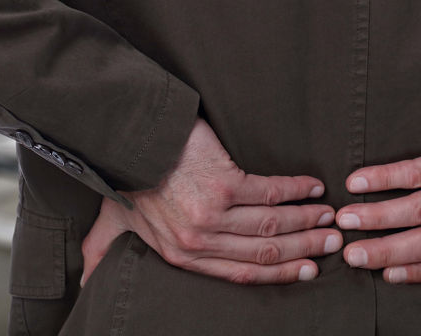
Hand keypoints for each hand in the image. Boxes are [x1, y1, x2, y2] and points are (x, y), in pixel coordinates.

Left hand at [80, 117, 341, 286]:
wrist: (127, 140)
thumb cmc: (123, 179)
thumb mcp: (111, 225)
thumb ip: (106, 252)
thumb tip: (86, 281)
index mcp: (183, 256)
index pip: (243, 274)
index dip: (282, 274)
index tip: (310, 270)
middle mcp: (199, 242)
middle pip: (266, 252)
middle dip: (305, 249)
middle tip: (334, 242)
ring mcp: (213, 214)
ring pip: (273, 224)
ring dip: (307, 221)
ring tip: (330, 216)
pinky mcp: (223, 183)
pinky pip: (271, 191)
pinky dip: (297, 190)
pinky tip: (313, 186)